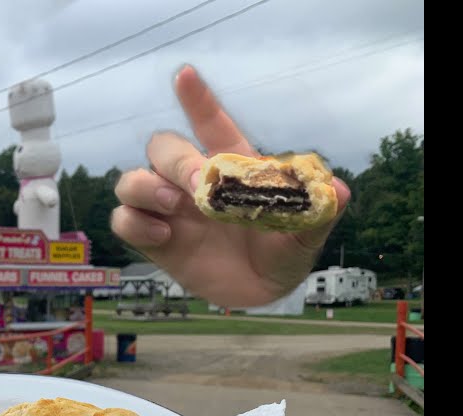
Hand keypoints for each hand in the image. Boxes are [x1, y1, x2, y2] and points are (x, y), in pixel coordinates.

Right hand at [110, 66, 350, 307]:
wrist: (263, 294)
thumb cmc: (283, 252)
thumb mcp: (306, 234)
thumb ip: (319, 211)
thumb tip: (339, 190)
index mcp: (230, 167)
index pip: (211, 124)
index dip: (197, 99)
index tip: (185, 75)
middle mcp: (193, 182)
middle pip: (164, 147)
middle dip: (176, 160)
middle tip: (198, 184)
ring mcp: (168, 209)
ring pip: (133, 179)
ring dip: (145, 186)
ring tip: (172, 205)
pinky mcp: (152, 238)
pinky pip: (123, 219)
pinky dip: (135, 223)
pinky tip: (163, 236)